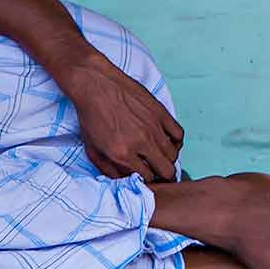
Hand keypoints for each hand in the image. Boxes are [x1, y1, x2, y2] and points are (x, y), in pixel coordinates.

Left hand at [57, 50, 183, 180]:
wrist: (96, 87)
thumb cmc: (90, 117)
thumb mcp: (92, 148)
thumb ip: (108, 169)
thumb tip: (124, 180)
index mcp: (121, 154)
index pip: (147, 178)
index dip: (148, 182)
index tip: (148, 180)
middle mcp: (141, 142)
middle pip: (166, 169)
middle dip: (164, 176)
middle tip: (160, 176)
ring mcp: (154, 127)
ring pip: (173, 154)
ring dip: (169, 160)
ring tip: (162, 160)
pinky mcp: (161, 113)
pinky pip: (178, 134)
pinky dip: (176, 143)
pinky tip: (169, 143)